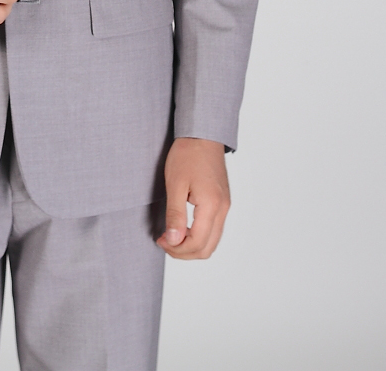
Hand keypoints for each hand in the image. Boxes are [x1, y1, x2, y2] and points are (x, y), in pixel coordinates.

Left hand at [156, 137, 229, 259]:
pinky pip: (214, 229)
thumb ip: (175, 215)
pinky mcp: (223, 202)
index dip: (177, 249)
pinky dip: (199, 235)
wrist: (203, 134)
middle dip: (184, 252)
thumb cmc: (188, 155)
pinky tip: (183, 227)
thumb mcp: (175, 184)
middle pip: (207, 248)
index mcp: (212, 205)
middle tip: (165, 241)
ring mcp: (225, 206)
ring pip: (212, 241)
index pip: (197, 243)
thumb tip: (173, 241)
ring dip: (192, 245)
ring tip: (172, 235)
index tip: (161, 240)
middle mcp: (223, 209)